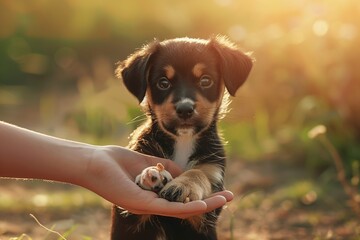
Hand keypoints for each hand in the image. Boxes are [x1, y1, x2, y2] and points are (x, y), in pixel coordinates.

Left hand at [82, 145, 233, 217]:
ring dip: (205, 205)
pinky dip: (188, 206)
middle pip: (187, 206)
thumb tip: (184, 173)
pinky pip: (169, 208)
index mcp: (155, 194)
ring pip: (182, 210)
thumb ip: (166, 168)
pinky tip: (203, 204)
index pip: (183, 197)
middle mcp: (154, 203)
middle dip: (209, 202)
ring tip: (225, 199)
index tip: (218, 188)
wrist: (95, 163)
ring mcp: (149, 205)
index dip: (201, 194)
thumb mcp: (148, 162)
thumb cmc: (117, 161)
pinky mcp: (143, 204)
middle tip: (230, 197)